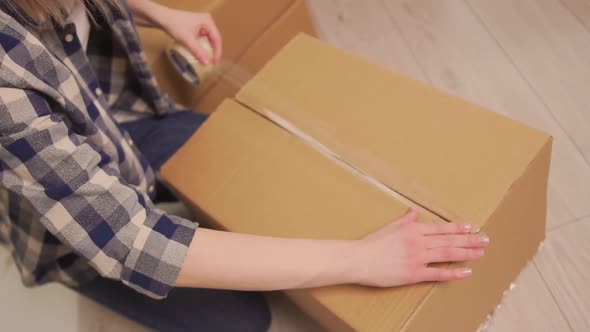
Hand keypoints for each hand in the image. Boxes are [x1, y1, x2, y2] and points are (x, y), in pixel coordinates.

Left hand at [160, 10, 222, 64]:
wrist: (161, 18)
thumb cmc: (174, 25)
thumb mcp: (187, 39)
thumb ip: (197, 51)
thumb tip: (207, 63)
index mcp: (208, 21)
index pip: (217, 39)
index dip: (217, 52)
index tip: (214, 63)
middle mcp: (206, 22)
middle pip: (213, 40)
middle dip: (212, 52)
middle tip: (211, 63)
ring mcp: (201, 25)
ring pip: (207, 40)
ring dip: (206, 50)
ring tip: (205, 60)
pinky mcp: (195, 28)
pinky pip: (201, 40)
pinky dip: (200, 47)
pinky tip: (198, 54)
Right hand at [351, 208, 488, 286]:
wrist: (359, 259)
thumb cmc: (372, 244)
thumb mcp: (389, 227)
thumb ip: (405, 220)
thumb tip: (414, 211)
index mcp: (412, 229)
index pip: (440, 228)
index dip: (457, 228)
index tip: (470, 227)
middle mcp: (418, 242)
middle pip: (449, 240)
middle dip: (469, 240)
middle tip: (485, 240)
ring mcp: (417, 258)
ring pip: (447, 254)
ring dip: (466, 253)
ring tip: (480, 253)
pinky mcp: (414, 273)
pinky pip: (438, 273)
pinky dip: (453, 272)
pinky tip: (466, 271)